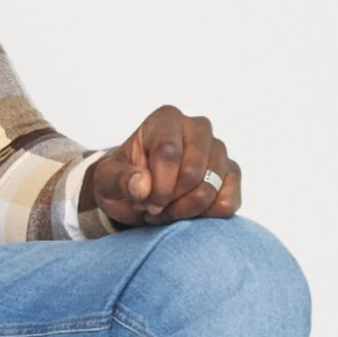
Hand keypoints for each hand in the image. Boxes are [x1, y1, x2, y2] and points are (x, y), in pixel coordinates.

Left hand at [91, 105, 241, 228]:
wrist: (137, 194)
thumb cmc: (122, 180)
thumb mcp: (106, 180)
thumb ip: (118, 179)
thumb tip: (141, 185)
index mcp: (166, 119)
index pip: (168, 153)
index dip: (156, 186)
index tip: (143, 201)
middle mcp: (197, 128)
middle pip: (193, 171)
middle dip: (170, 199)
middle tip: (153, 207)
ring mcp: (218, 150)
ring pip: (211, 188)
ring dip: (185, 210)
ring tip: (166, 209)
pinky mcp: (231, 174)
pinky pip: (228, 202)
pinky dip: (205, 216)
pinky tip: (186, 212)